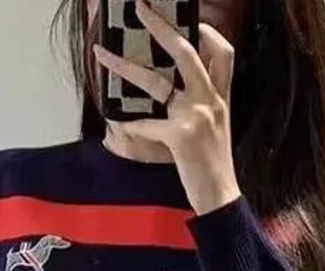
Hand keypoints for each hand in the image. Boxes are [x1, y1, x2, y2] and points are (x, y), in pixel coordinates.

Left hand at [93, 1, 240, 216]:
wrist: (220, 197)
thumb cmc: (213, 166)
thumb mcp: (216, 128)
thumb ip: (201, 105)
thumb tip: (172, 90)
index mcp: (221, 97)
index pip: (223, 52)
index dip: (207, 32)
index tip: (191, 21)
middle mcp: (211, 100)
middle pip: (186, 52)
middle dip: (161, 27)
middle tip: (140, 8)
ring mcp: (197, 116)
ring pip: (156, 82)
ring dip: (124, 66)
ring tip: (101, 54)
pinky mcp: (181, 136)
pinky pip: (147, 124)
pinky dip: (130, 125)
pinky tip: (117, 124)